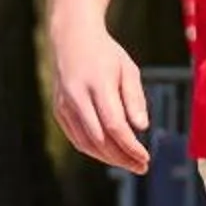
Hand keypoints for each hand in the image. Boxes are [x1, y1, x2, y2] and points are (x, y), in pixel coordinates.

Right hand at [50, 13, 149, 172]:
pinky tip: (111, 154)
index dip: (130, 146)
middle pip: (100, 139)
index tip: (146, 157)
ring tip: (130, 164)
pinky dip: (94, 150)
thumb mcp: (128, 70)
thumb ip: (135, 98)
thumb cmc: (107, 54)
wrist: (72, 38)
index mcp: (97, 84)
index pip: (115, 125)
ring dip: (109, 158)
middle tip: (142, 167)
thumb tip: (141, 128)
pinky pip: (76, 138)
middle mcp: (76, 97)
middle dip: (122, 158)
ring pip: (85, 143)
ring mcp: (64, 105)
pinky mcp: (58, 110)